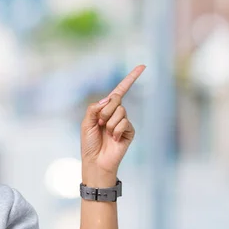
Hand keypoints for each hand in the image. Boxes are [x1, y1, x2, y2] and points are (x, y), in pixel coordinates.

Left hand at [80, 65, 145, 183]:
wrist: (96, 161)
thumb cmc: (89, 143)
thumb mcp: (86, 123)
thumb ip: (94, 108)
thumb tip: (109, 100)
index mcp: (105, 109)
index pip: (119, 91)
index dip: (131, 78)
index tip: (143, 66)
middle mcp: (116, 113)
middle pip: (116, 100)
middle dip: (105, 111)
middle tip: (100, 124)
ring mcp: (124, 122)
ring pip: (120, 111)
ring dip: (110, 123)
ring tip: (106, 134)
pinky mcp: (130, 131)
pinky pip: (125, 123)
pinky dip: (116, 130)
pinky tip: (114, 139)